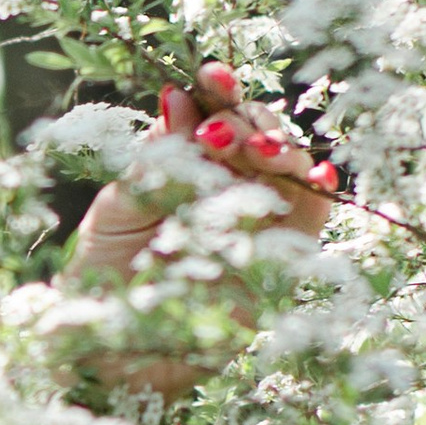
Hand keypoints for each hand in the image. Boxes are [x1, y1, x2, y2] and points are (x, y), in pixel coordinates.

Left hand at [74, 60, 336, 282]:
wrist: (110, 349)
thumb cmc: (104, 275)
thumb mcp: (117, 210)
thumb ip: (154, 159)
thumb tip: (175, 95)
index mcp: (187, 162)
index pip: (210, 113)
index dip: (217, 90)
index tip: (209, 75)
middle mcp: (227, 182)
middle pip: (256, 132)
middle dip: (245, 121)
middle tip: (217, 131)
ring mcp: (257, 216)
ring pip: (290, 167)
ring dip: (281, 150)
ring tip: (256, 148)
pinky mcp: (281, 257)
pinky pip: (313, 217)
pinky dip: (321, 192)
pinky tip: (318, 176)